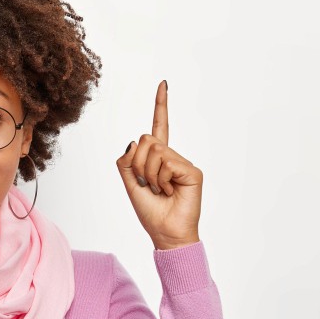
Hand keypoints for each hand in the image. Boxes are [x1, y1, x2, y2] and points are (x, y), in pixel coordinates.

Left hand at [116, 80, 202, 249]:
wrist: (166, 234)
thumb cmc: (151, 212)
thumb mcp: (129, 184)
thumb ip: (126, 161)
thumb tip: (134, 141)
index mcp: (157, 158)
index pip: (158, 126)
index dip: (161, 105)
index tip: (163, 84)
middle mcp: (171, 157)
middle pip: (146, 140)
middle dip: (138, 164)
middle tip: (147, 184)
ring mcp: (183, 163)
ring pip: (154, 150)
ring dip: (149, 174)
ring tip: (159, 190)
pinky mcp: (192, 170)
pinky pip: (166, 163)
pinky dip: (161, 180)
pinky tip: (170, 191)